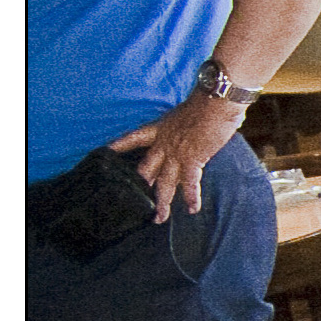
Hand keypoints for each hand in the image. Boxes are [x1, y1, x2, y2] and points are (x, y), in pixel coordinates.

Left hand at [105, 91, 245, 220]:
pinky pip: (190, 183)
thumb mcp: (187, 113)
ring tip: (158, 218)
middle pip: (146, 168)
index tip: (105, 152)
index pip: (133, 138)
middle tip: (133, 202)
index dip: (119, 145)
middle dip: (140, 186)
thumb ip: (185, 126)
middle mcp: (164, 143)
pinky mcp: (193, 160)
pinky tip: (192, 209)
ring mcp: (176, 153)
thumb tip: (195, 130)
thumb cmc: (207, 102)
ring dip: (162, 202)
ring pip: (164, 183)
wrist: (215, 101)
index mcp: (160, 128)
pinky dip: (192, 197)